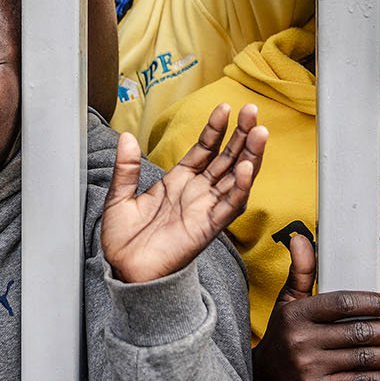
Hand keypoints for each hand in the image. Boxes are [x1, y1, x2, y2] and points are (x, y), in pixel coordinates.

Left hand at [101, 103, 266, 284]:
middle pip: (226, 159)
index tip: (226, 108)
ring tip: (259, 132)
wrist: (124, 272)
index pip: (204, 150)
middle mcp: (196, 193)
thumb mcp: (120, 197)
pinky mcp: (207, 229)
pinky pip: (229, 207)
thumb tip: (126, 137)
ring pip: (235, 179)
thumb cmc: (123, 241)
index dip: (216, 129)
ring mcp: (204, 210)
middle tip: (252, 111)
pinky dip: (240, 189)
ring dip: (249, 156)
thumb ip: (126, 168)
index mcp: (178, 183)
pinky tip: (247, 169)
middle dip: (241, 135)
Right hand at [250, 233, 379, 380]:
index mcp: (296, 313)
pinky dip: (379, 379)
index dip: (373, 303)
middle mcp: (301, 338)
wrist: (263, 378)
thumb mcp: (287, 302)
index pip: (343, 303)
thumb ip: (301, 271)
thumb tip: (299, 239)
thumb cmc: (282, 335)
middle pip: (358, 332)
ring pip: (362, 358)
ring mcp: (308, 365)